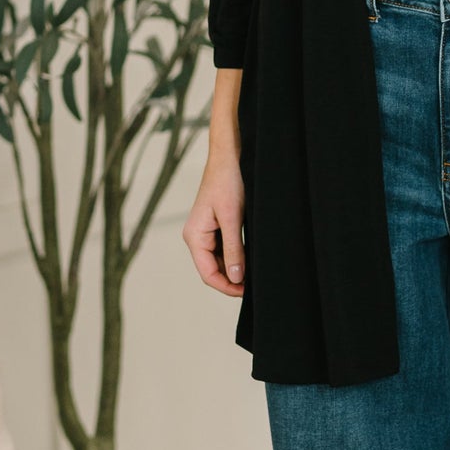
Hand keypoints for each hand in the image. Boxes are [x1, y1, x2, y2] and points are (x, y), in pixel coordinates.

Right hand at [182, 154, 245, 295]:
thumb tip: (235, 277)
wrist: (229, 157)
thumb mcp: (232, 218)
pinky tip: (250, 258)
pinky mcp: (214, 227)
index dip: (226, 286)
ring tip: (254, 273)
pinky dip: (235, 256)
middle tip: (255, 285)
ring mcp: (204, 232)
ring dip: (234, 269)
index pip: (208, 273)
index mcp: (194, 236)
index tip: (247, 291)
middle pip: (212, 269)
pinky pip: (223, 249)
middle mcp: (196, 237)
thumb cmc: (228, 182)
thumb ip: (233, 249)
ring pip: (218, 261)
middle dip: (231, 280)